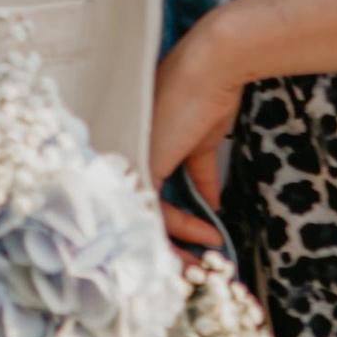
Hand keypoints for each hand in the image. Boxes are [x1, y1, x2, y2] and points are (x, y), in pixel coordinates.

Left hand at [150, 13, 247, 250]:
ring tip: (204, 262)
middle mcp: (124, 158)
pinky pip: (155, 214)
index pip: (143, 202)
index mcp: (134, 149)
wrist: (213, 67)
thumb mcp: (201, 145)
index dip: (169, 231)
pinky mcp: (142, 167)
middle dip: (168, 250)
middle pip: (139, 218)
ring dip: (176, 249)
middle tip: (194, 270)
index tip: (194, 249)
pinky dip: (181, 232)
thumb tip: (212, 207)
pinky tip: (208, 237)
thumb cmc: (206, 96)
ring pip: (145, 222)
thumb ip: (200, 177)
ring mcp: (129, 162)